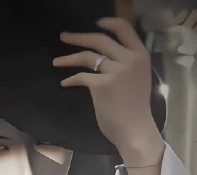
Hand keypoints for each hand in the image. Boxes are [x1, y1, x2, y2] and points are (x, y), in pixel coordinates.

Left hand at [53, 17, 160, 152]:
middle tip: (63, 37)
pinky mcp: (102, 85)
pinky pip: (82, 77)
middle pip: (100, 40)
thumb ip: (124, 65)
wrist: (134, 129)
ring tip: (56, 62)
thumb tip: (103, 59)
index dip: (108, 23)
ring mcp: (116, 71)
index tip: (95, 23)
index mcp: (140, 55)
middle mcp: (129, 59)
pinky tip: (65, 83)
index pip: (125, 28)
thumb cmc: (134, 108)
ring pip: (87, 57)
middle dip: (78, 37)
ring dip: (68, 58)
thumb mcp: (136, 79)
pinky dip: (71, 80)